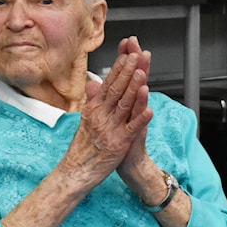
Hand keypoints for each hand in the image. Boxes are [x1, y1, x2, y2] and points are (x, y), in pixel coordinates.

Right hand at [61, 36, 152, 186]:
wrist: (77, 171)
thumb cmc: (83, 147)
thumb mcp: (86, 120)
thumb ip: (92, 100)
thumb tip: (92, 83)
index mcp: (94, 108)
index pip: (108, 84)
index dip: (118, 69)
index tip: (126, 54)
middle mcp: (101, 115)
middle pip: (116, 90)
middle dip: (127, 71)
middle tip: (136, 56)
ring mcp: (110, 129)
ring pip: (124, 105)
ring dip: (133, 89)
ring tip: (141, 74)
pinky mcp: (118, 143)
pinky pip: (131, 129)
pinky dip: (140, 119)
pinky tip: (149, 110)